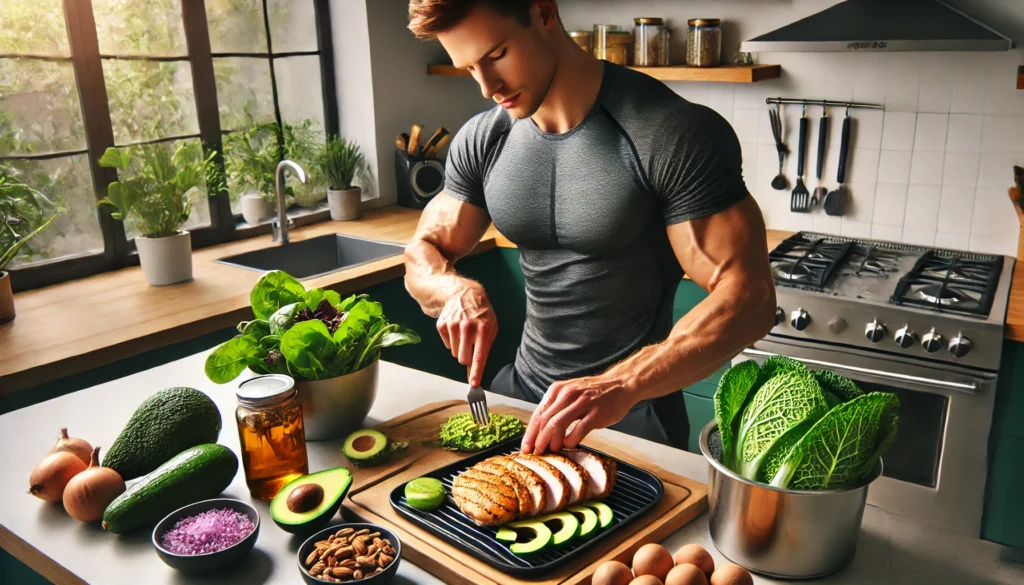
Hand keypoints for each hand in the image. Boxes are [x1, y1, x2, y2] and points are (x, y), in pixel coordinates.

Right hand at [436, 281, 497, 387]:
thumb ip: (485, 348)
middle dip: (467, 357)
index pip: (479, 355)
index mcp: (483, 329)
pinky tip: (456, 329)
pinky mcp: (442, 325)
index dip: (476, 371)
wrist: (464, 294)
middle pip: (463, 358)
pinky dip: (451, 341)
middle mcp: (467, 327)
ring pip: (454, 353)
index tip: (474, 384)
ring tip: (464, 333)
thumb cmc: (481, 314)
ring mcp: (453, 325)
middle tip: (470, 345)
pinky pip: (447, 345)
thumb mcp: (491, 327)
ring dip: (460, 348)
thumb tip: (476, 371)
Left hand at [521, 375, 636, 453]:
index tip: (525, 448)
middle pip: (544, 421)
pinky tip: (569, 445)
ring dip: (551, 441)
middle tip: (536, 453)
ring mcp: (582, 403)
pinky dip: (570, 440)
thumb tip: (541, 431)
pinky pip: (578, 430)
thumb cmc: (594, 393)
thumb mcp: (570, 393)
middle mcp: (567, 395)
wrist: (620, 384)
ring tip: (552, 450)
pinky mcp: (596, 413)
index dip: (530, 433)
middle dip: (538, 440)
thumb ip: (556, 408)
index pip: (538, 414)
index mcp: (558, 390)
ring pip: (557, 424)